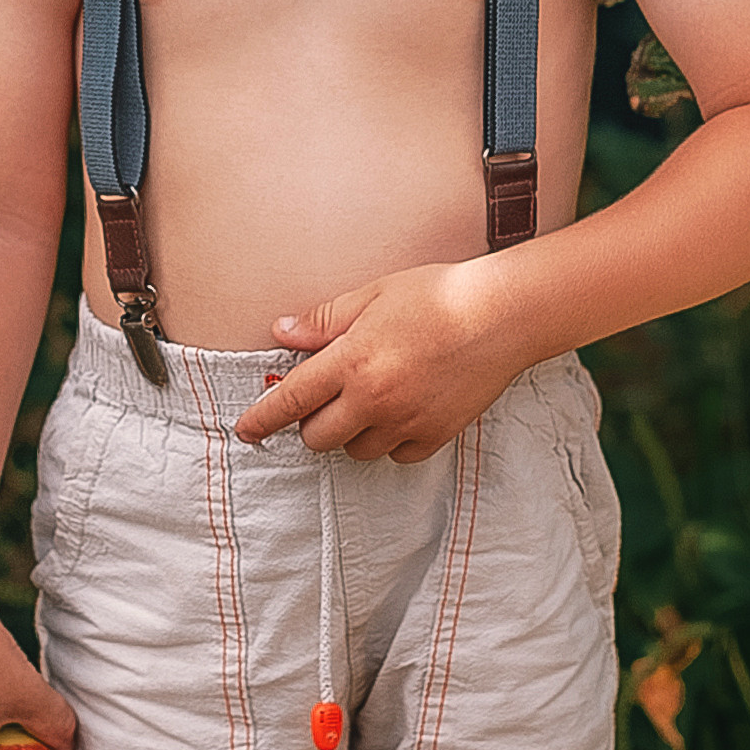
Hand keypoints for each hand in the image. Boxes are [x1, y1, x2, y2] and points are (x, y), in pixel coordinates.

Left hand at [230, 261, 527, 461]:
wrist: (503, 315)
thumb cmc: (437, 295)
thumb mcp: (372, 294)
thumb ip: (322, 321)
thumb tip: (281, 332)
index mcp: (352, 361)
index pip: (291, 400)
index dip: (262, 419)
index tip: (246, 430)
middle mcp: (375, 399)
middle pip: (318, 438)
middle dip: (312, 421)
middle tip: (328, 395)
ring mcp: (407, 421)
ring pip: (355, 450)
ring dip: (351, 432)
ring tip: (370, 397)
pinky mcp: (435, 435)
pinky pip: (396, 454)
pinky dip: (390, 439)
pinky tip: (401, 409)